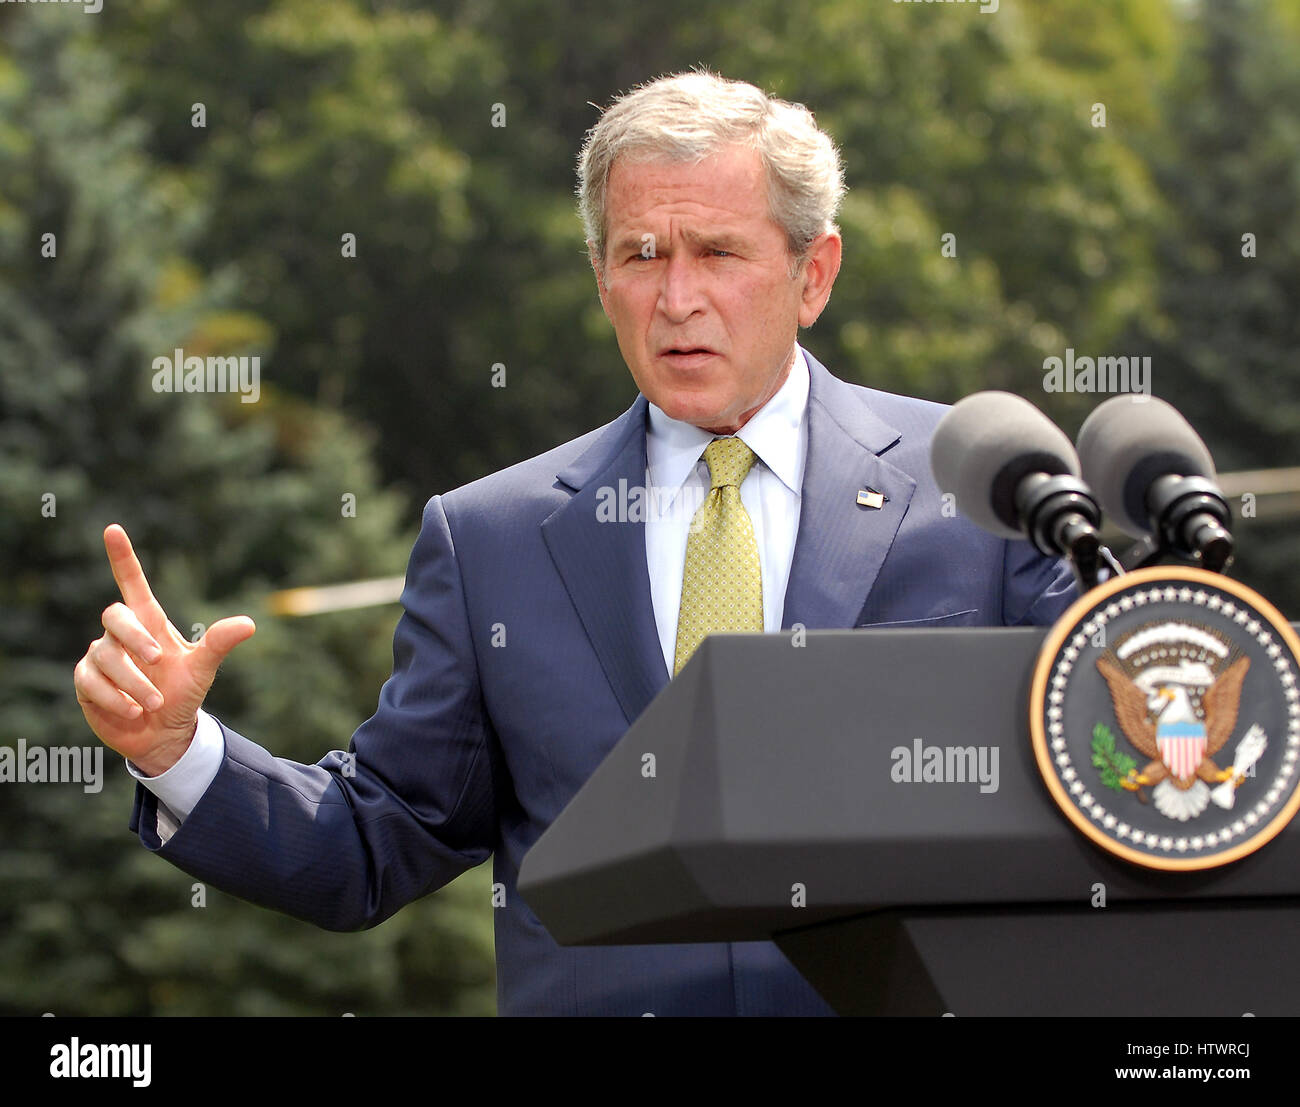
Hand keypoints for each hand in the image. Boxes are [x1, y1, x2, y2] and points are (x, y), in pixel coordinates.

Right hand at [74, 524, 255, 775]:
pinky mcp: (86, 681)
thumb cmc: (183, 693)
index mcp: (149, 623)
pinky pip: (92, 681)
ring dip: (134, 681)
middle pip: (114, 616)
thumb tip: (249, 624)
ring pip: (106, 656)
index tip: (113, 529)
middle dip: (136, 639)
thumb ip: (218, 643)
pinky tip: (135, 711)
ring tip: (154, 702)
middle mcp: (122, 635)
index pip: (132, 583)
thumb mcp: (203, 668)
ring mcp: (101, 656)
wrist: (164, 733)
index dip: (122, 558)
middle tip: (158, 660)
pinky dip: (115, 698)